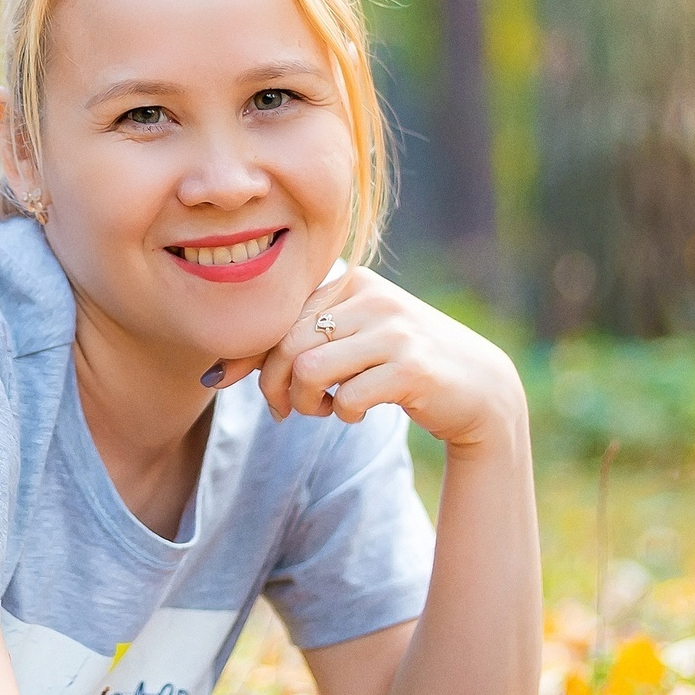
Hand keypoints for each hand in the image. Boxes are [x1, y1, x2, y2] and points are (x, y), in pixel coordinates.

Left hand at [224, 265, 524, 448]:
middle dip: (274, 384)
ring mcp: (395, 330)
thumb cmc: (400, 364)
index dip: (244, 352)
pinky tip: (356, 412)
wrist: (478, 387)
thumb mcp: (351, 340)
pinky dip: (344, 413)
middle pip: (287, 342)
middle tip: (286, 409)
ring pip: (310, 368)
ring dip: (307, 402)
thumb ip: (296, 343)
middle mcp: (372, 297)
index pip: (279, 313)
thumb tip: (215, 374)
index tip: (223, 380)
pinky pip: (349, 396)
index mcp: (352, 281)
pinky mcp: (413, 366)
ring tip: (324, 409)